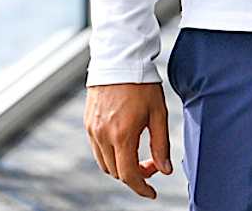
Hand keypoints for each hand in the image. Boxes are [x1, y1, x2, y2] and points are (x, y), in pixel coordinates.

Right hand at [85, 82, 172, 198]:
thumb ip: (161, 144)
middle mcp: (103, 135)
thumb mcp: (158, 113)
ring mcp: (92, 130)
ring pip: (105, 163)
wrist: (119, 60)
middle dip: (135, 175)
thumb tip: (164, 170)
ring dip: (121, 166)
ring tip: (139, 153)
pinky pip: (97, 149)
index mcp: (122, 134)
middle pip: (116, 172)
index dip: (141, 188)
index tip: (152, 192)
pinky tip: (125, 142)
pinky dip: (111, 154)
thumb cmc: (142, 84)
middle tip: (152, 163)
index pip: (129, 174)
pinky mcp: (87, 123)